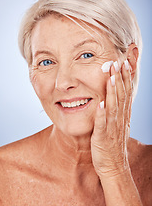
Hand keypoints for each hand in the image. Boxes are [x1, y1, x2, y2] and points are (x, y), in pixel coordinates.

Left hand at [91, 60, 132, 178]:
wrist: (113, 166)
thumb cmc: (113, 144)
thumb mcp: (118, 124)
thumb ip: (118, 110)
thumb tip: (117, 96)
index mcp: (123, 115)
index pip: (126, 93)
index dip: (126, 78)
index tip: (126, 63)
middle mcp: (119, 119)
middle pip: (121, 96)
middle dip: (120, 79)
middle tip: (119, 62)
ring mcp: (112, 127)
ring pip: (114, 106)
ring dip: (112, 92)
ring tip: (112, 77)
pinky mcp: (103, 137)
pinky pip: (102, 124)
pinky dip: (102, 115)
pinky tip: (101, 104)